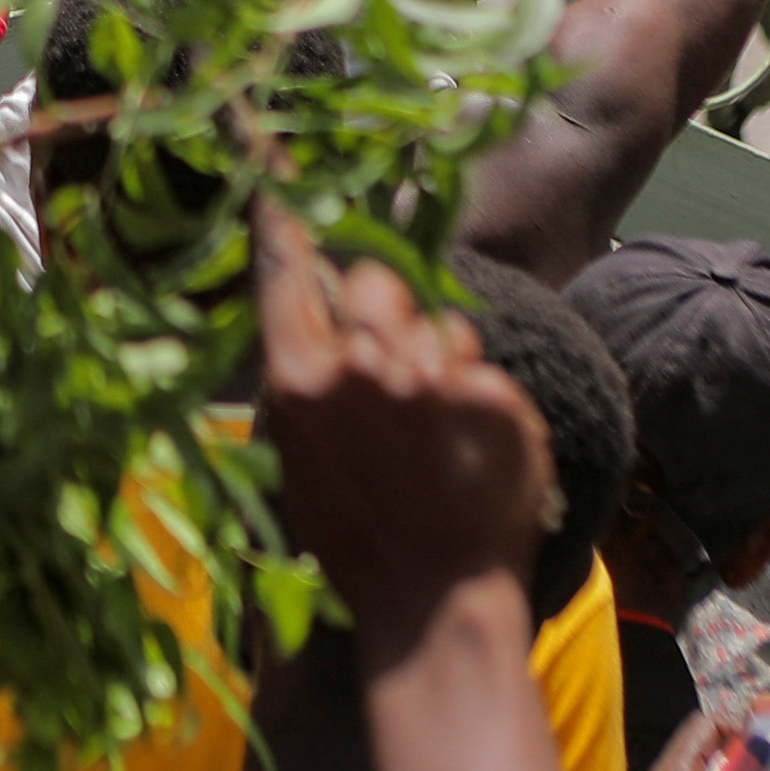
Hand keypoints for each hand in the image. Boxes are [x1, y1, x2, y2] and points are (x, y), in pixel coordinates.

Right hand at [255, 201, 553, 662]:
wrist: (432, 606)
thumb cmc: (352, 543)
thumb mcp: (293, 460)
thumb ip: (302, 378)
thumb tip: (313, 309)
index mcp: (299, 380)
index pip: (286, 269)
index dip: (282, 215)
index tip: (274, 164)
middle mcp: (362, 368)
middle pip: (376, 280)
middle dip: (385, 307)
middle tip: (393, 370)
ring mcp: (433, 381)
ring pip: (439, 320)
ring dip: (436, 357)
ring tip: (434, 428)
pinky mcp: (495, 398)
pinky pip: (481, 365)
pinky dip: (477, 398)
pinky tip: (469, 451)